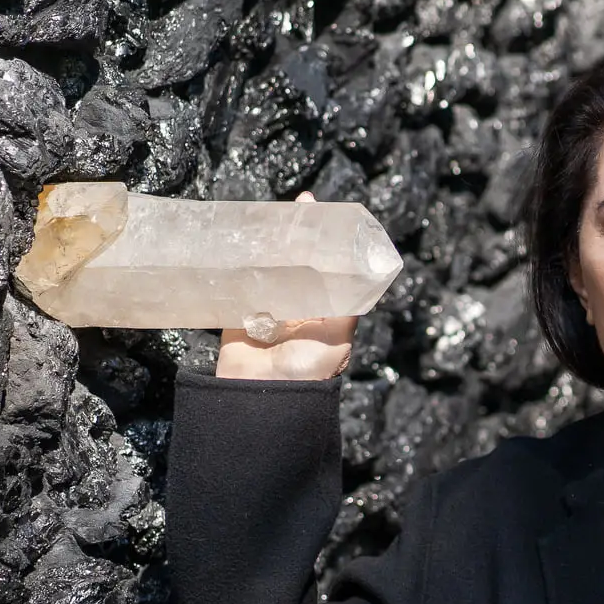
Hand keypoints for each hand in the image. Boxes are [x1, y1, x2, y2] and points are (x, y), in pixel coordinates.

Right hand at [214, 192, 359, 380]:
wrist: (263, 399)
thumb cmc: (306, 372)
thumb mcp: (337, 339)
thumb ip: (347, 307)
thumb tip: (367, 274)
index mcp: (322, 312)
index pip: (326, 268)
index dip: (324, 241)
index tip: (321, 213)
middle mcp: (296, 306)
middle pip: (296, 262)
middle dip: (296, 235)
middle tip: (298, 205)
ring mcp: (266, 307)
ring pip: (268, 266)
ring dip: (269, 242)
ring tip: (272, 214)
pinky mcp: (236, 312)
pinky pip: (238, 281)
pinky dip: (239, 263)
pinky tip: (241, 240)